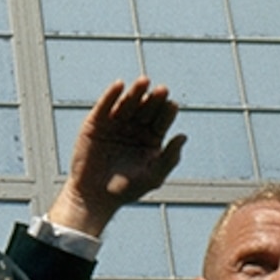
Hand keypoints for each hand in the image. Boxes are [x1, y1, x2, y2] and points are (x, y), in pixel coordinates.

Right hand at [43, 77, 183, 236]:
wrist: (95, 197)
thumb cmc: (127, 190)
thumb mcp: (153, 176)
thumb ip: (170, 158)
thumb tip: (184, 136)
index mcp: (150, 139)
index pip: (162, 120)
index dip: (167, 112)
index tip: (172, 105)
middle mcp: (134, 128)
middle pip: (146, 108)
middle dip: (154, 99)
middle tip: (162, 90)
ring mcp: (115, 124)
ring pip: (127, 104)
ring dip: (136, 92)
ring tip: (144, 82)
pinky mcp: (95, 123)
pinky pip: (104, 106)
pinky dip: (111, 95)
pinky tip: (119, 85)